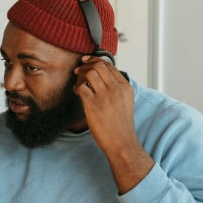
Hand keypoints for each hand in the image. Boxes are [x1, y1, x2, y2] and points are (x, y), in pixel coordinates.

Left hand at [74, 56, 153, 192]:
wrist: (121, 142)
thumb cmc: (120, 125)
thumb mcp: (125, 103)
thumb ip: (116, 90)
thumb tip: (102, 80)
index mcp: (125, 87)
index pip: (109, 66)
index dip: (95, 60)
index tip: (87, 61)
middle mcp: (116, 89)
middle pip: (98, 66)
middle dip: (86, 65)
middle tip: (79, 70)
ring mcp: (105, 96)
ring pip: (89, 73)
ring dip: (80, 75)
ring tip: (78, 81)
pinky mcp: (94, 105)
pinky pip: (81, 87)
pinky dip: (76, 87)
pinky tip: (77, 92)